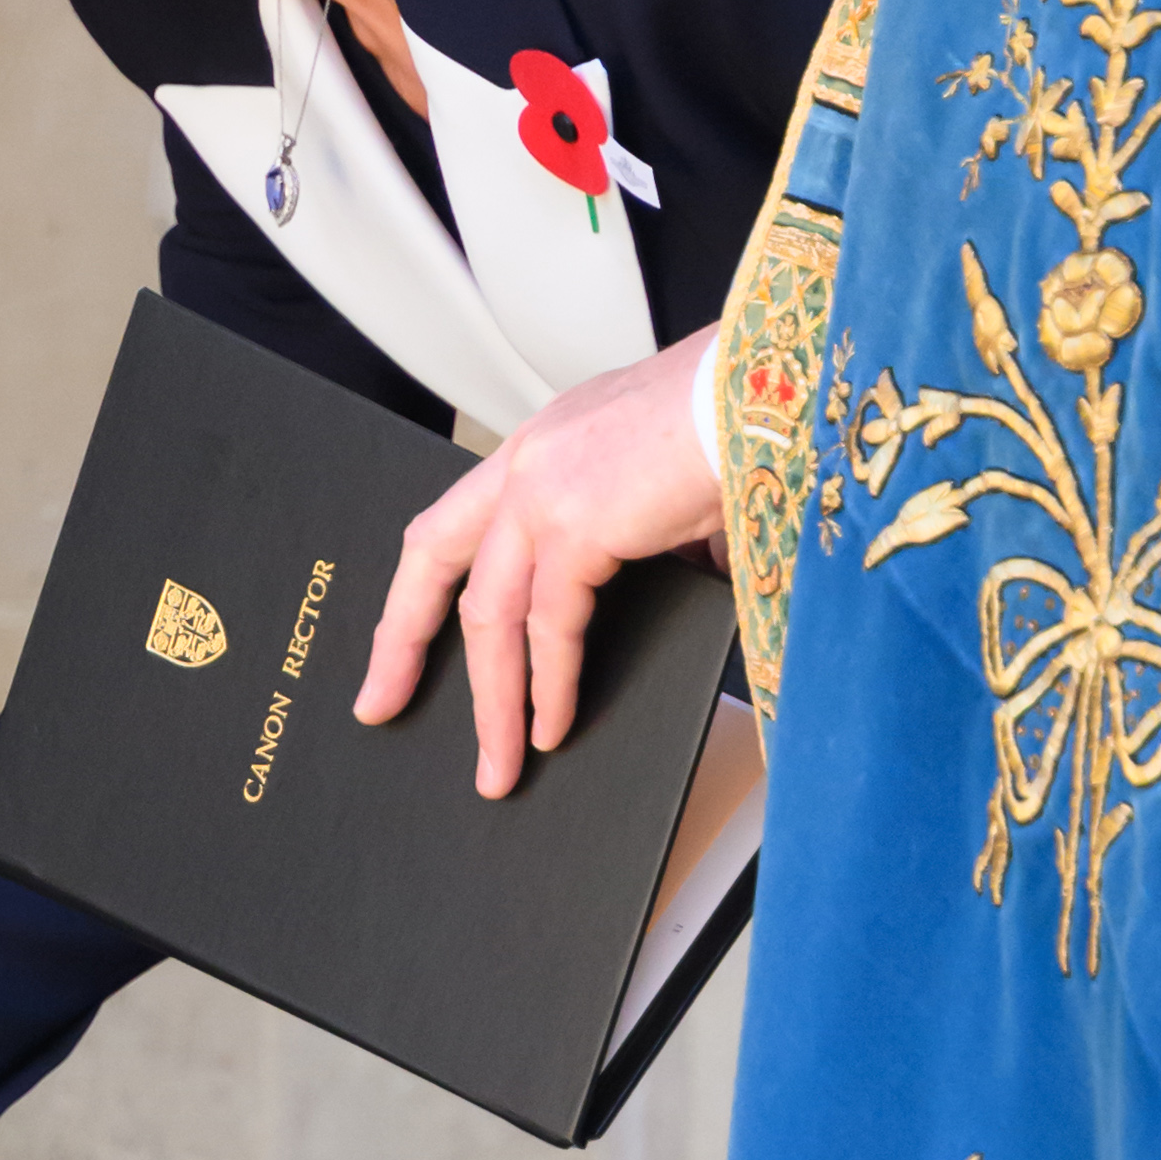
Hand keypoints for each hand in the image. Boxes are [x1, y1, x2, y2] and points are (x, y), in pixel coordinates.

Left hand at [356, 328, 730, 797]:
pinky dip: (548, 684)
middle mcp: (529, 460)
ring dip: (492, 698)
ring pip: (488, 612)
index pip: (456, 523)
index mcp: (546, 446)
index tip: (397, 646)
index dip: (420, 590)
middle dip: (401, 641)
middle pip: (434, 559)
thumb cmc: (744, 428)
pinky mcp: (575, 520)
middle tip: (381, 703)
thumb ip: (647, 546)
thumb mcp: (670, 494)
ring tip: (499, 763)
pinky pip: (547, 624)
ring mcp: (544, 487)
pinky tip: (551, 727)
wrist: (779, 396)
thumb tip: (668, 594)